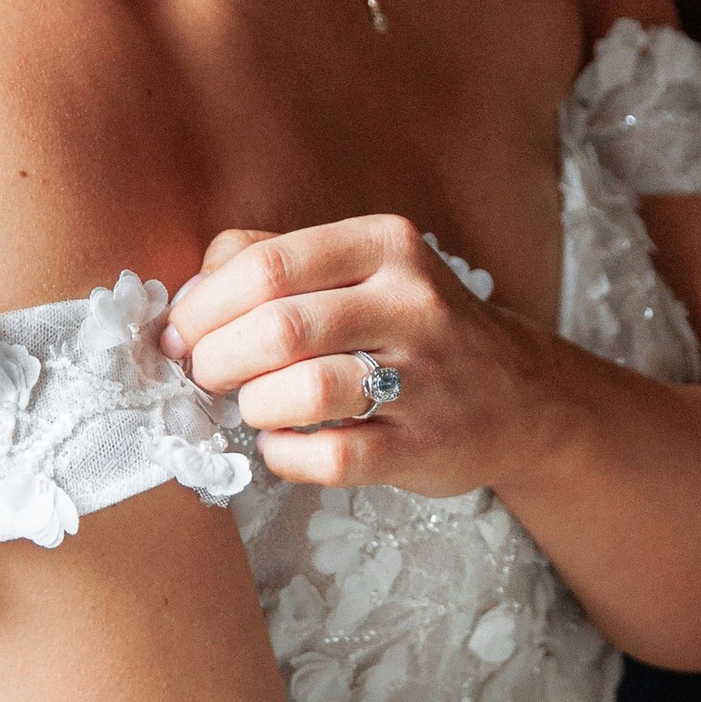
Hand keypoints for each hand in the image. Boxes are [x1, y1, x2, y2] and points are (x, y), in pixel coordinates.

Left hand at [166, 215, 551, 493]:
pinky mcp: (424, 447)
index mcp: (385, 244)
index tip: (179, 335)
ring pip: (302, 392)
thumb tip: (187, 293)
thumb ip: (272, 258)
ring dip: (252, 407)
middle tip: (208, 375)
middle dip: (216, 360)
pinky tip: (283, 446)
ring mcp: (424, 378)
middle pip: (277, 328)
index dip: (201, 307)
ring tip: (253, 408)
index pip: (264, 266)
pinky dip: (283, 456)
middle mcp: (412, 303)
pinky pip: (329, 458)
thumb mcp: (361, 266)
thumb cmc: (410, 326)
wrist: (521, 396)